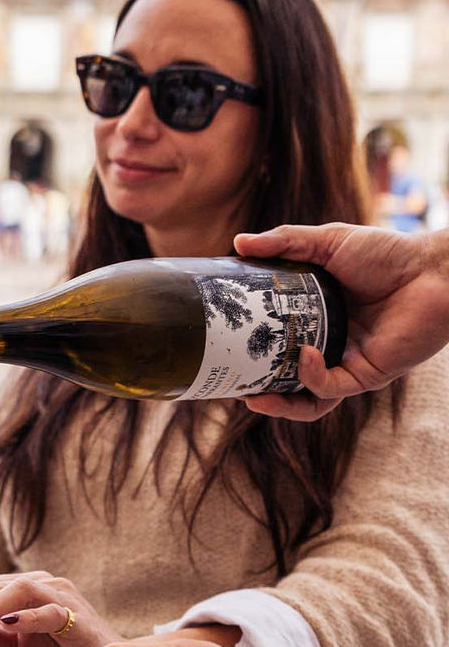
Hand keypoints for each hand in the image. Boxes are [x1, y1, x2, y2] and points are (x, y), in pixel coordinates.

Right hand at [234, 223, 448, 420]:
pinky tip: (303, 356)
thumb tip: (237, 243)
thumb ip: (283, 243)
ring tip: (254, 397)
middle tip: (232, 383)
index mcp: (315, 318)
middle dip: (257, 388)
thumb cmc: (388, 254)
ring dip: (280, 404)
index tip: (221, 345)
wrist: (436, 271)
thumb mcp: (327, 242)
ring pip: (307, 398)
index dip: (249, 349)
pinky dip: (312, 377)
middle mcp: (329, 345)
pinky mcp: (367, 374)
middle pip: (285, 377)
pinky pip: (331, 388)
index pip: (274, 341)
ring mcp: (347, 362)